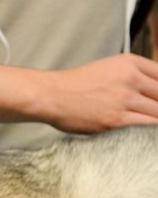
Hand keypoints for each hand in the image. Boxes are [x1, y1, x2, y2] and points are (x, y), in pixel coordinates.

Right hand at [40, 53, 157, 132]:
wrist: (51, 95)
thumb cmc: (75, 85)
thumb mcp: (107, 68)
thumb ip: (131, 75)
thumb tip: (152, 91)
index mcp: (129, 62)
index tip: (155, 98)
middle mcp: (130, 78)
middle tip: (151, 110)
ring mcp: (124, 99)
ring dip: (155, 118)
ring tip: (146, 120)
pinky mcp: (117, 120)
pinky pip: (148, 127)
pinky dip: (151, 131)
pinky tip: (146, 134)